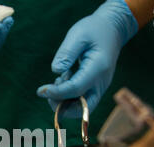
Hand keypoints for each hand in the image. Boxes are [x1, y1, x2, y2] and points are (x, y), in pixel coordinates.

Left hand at [37, 0, 137, 117]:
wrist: (112, 30)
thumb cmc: (94, 30)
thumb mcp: (78, 34)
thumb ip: (67, 53)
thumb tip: (56, 70)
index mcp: (98, 68)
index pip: (76, 88)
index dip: (57, 93)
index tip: (41, 90)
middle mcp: (101, 83)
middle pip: (83, 108)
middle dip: (62, 108)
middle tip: (48, 92)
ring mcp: (99, 88)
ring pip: (82, 108)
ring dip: (64, 101)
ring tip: (59, 80)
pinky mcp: (95, 88)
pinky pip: (82, 101)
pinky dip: (69, 97)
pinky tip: (64, 80)